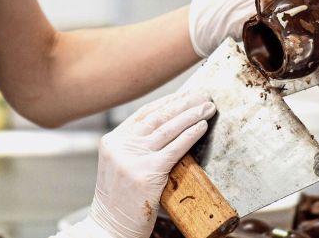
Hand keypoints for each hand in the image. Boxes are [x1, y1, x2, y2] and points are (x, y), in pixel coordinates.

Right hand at [61, 91, 215, 237]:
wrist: (110, 227)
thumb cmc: (121, 201)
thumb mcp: (121, 166)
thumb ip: (137, 147)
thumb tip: (171, 128)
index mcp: (112, 141)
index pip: (143, 113)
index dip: (167, 101)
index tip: (185, 94)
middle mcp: (120, 145)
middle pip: (157, 116)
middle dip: (183, 103)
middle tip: (203, 95)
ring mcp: (132, 158)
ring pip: (168, 128)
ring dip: (191, 114)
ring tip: (207, 107)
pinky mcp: (147, 172)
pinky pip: (175, 148)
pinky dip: (190, 134)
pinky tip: (202, 126)